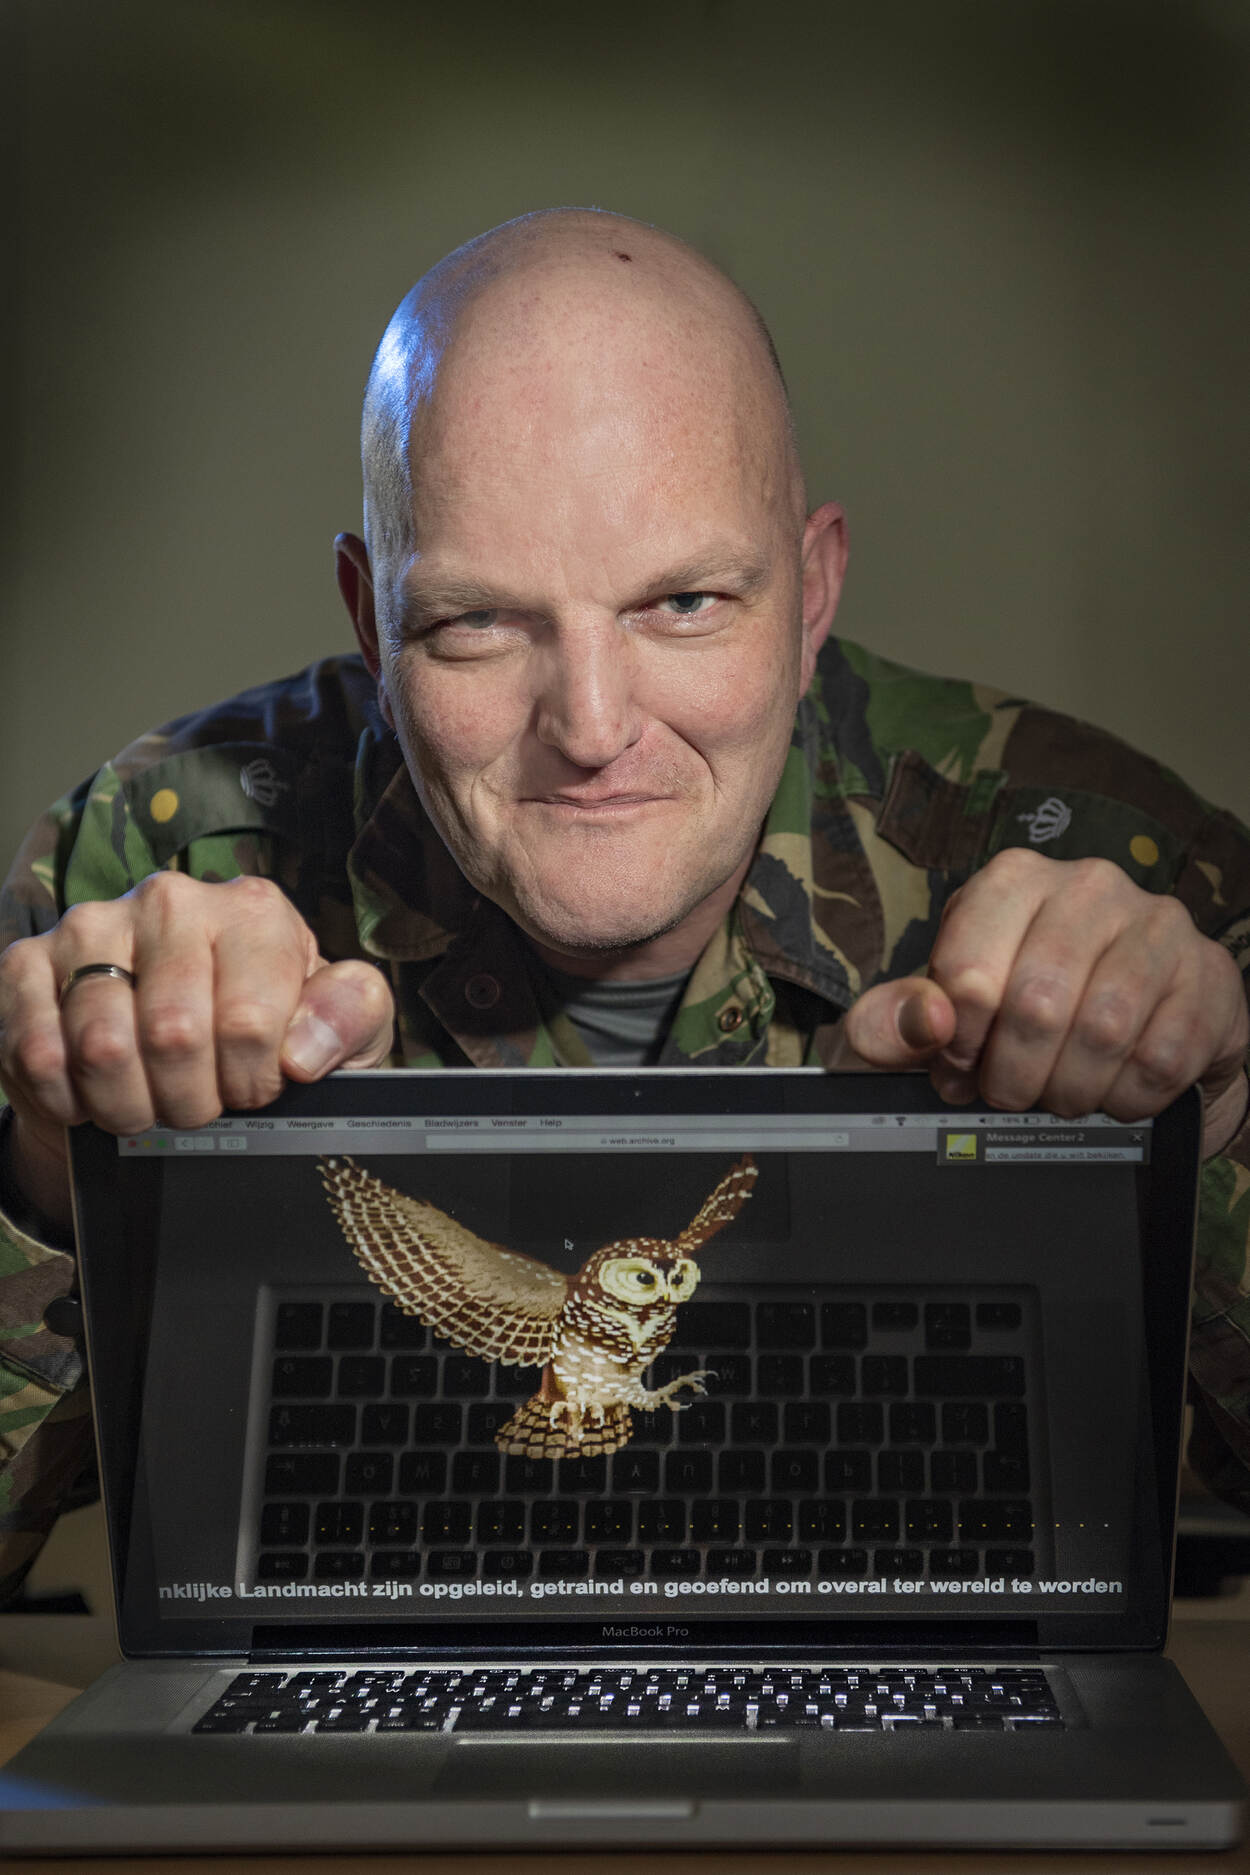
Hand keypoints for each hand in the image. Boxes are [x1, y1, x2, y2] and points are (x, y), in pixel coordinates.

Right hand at [0, 873, 394, 1228]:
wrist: (191, 1045)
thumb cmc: (275, 1033)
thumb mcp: (344, 1025)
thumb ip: (351, 1016)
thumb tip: (304, 1050)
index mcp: (252, 911)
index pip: (249, 1022)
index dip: (252, 1082)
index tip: (254, 1090)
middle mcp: (169, 902)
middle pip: (172, 1036)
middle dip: (191, 1101)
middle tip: (200, 1105)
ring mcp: (91, 926)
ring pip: (102, 1048)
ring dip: (130, 1105)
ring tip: (152, 1103)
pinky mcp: (27, 963)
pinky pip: (38, 1052)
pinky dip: (71, 1099)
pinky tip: (97, 1095)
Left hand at [838, 849, 1249, 1157]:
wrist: (1125, 1036)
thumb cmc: (1013, 1018)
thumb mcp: (932, 1021)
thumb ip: (892, 1022)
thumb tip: (925, 1021)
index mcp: (1012, 882)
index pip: (969, 970)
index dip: (958, 1043)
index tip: (959, 1067)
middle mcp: (1088, 886)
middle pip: (1037, 1004)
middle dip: (1013, 1075)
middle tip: (1009, 1095)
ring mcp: (1158, 924)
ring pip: (1104, 1032)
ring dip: (1071, 1089)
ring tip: (1058, 1095)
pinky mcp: (1210, 974)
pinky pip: (1163, 1059)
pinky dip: (1127, 1098)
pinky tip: (1113, 1092)